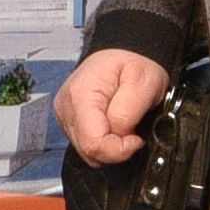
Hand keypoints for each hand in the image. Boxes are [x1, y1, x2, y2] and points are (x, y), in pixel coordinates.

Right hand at [57, 48, 173, 166]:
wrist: (123, 57)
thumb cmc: (133, 65)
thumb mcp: (144, 81)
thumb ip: (129, 112)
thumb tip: (119, 136)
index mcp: (80, 94)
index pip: (93, 143)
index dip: (119, 149)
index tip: (136, 138)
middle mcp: (66, 107)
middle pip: (89, 151)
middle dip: (115, 148)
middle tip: (132, 130)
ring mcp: (65, 116)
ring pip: (88, 152)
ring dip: (110, 146)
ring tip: (123, 124)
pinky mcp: (68, 123)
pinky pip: (86, 146)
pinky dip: (103, 142)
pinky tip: (112, 126)